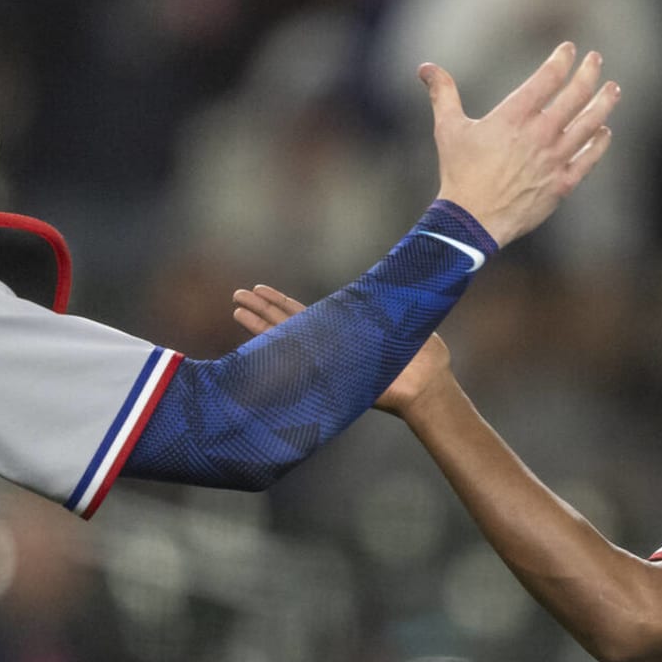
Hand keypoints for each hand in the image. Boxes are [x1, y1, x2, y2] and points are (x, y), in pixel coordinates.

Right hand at [232, 285, 452, 416]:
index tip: (259, 289)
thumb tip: (390, 280)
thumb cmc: (419, 354)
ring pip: (284, 336)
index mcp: (341, 330)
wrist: (425, 382)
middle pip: (285, 322)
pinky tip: (254, 341)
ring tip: (236, 308)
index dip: (279, 303)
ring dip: (259, 322)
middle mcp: (328, 344)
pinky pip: (297, 358)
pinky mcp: (329, 371)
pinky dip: (276, 349)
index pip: (302, 314)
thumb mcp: (399, 318)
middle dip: (261, 309)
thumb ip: (385, 302)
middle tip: (236, 295)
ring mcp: (325, 358)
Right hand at [421, 43, 619, 246]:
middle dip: (589, 73)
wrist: (471, 221)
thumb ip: (443, 93)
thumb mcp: (448, 128)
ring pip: (589, 124)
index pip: (547, 78)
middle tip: (596, 60)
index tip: (569, 49)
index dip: (561, 59)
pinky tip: (605, 132)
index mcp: (514, 116)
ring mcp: (554, 159)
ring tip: (613, 89)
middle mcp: (540, 133)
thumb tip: (425, 67)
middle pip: (576, 95)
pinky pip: (588, 159)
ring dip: (603, 103)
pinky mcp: (561, 184)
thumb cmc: (458, 173)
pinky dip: (599, 143)